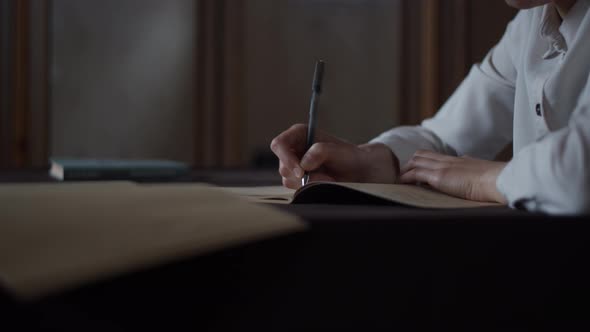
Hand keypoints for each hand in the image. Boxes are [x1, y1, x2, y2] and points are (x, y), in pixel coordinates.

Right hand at [270, 124, 398, 188]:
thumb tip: (304, 163)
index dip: (286, 158)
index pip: (279, 145)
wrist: (358, 171)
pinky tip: (326, 182)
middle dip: (301, 175)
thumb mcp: (339, 151)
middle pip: (282, 166)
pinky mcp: (298, 181)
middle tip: (325, 176)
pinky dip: (311, 188)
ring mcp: (294, 166)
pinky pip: (297, 189)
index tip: (300, 172)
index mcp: (299, 134)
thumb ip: (321, 151)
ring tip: (329, 177)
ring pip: (288, 180)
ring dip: (309, 182)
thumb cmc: (349, 157)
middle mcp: (293, 150)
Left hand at [399, 150, 507, 203]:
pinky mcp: (440, 176)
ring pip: (417, 161)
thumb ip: (474, 175)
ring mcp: (444, 167)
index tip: (417, 170)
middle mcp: (450, 160)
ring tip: (399, 179)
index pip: (436, 157)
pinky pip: (417, 174)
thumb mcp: (483, 176)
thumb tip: (470, 180)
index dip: (424, 162)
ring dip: (405, 170)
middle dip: (410, 163)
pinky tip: (401, 183)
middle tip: (403, 174)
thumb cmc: (496, 182)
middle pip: (423, 155)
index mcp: (460, 160)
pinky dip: (406, 177)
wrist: (499, 180)